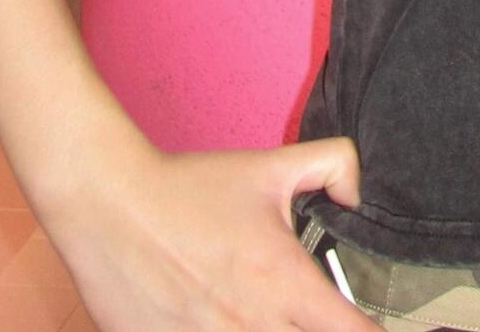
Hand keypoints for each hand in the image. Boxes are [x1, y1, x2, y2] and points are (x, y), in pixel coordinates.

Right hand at [43, 134, 380, 330]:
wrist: (110, 205)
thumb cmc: (189, 189)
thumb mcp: (270, 166)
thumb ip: (332, 164)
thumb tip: (358, 195)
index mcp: (283, 282)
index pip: (349, 330)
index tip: (368, 327)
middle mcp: (251, 325)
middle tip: (308, 317)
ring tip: (269, 318)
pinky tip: (221, 322)